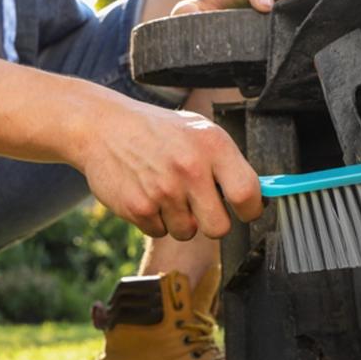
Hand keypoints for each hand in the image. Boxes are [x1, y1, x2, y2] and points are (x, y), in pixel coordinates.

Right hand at [78, 98, 262, 239]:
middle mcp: (190, 168)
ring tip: (167, 191)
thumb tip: (257, 194)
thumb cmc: (156, 130)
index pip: (247, 194)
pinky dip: (154, 219)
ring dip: (180, 220)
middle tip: (202, 207)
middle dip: (212, 222)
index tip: (245, 210)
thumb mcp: (197, 131)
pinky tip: (147, 193)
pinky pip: (159, 232)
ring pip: (187, 232)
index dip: (250, 210)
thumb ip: (226, 161)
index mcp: (212, 145)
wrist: (103, 126)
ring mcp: (163, 190)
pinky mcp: (138, 208)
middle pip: (219, 228)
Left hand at [172, 0, 307, 15]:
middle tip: (294, 1)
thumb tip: (187, 12)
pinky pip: (307, 9)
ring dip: (306, 1)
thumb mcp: (192, 11)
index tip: (266, 5)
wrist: (223, 19)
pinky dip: (316, 13)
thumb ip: (185, 12)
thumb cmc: (207, 16)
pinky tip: (325, 25)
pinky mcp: (289, 15)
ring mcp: (279, 3)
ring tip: (316, 11)